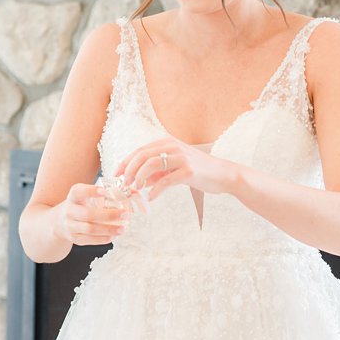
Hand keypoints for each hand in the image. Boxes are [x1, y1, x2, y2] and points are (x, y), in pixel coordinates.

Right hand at [55, 182, 134, 247]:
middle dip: (108, 215)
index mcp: (73, 197)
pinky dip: (102, 239)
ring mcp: (70, 226)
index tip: (104, 191)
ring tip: (122, 229)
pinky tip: (113, 236)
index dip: (90, 191)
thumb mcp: (85, 197)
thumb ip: (104, 193)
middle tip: (125, 214)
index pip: (78, 191)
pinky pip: (89, 240)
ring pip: (89, 229)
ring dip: (108, 229)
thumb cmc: (80, 206)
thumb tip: (133, 192)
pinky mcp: (73, 238)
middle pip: (87, 214)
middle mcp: (69, 211)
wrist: (59, 222)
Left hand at [116, 137, 238, 199]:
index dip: (125, 163)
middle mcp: (173, 146)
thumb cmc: (198, 171)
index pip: (139, 150)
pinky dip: (155, 190)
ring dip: (139, 178)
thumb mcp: (174, 168)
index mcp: (168, 142)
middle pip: (142, 156)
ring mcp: (181, 157)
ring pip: (151, 165)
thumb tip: (137, 182)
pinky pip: (165, 181)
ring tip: (136, 189)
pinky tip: (151, 197)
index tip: (115, 175)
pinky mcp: (189, 171)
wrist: (223, 174)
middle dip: (129, 171)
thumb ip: (157, 172)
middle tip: (124, 184)